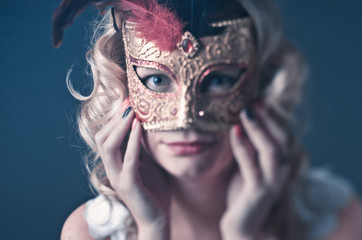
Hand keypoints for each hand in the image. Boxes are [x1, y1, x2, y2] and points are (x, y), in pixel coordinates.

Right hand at [94, 99, 169, 239]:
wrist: (157, 218)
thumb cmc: (153, 190)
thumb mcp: (147, 162)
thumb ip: (141, 146)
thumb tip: (144, 123)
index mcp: (115, 163)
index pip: (106, 135)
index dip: (114, 117)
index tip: (127, 100)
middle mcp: (111, 168)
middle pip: (102, 138)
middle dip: (115, 118)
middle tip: (129, 101)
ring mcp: (118, 177)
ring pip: (108, 146)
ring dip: (120, 126)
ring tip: (132, 110)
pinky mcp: (128, 184)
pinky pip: (128, 159)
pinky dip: (133, 141)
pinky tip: (139, 126)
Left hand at [220, 102, 290, 239]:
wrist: (242, 224)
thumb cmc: (243, 191)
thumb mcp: (247, 164)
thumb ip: (248, 146)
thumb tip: (237, 120)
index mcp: (279, 163)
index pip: (281, 134)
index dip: (270, 116)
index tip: (256, 98)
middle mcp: (281, 171)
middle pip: (281, 138)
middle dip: (267, 118)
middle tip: (252, 100)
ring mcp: (272, 182)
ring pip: (272, 150)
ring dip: (258, 129)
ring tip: (244, 112)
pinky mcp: (259, 192)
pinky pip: (252, 166)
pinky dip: (243, 147)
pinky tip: (234, 132)